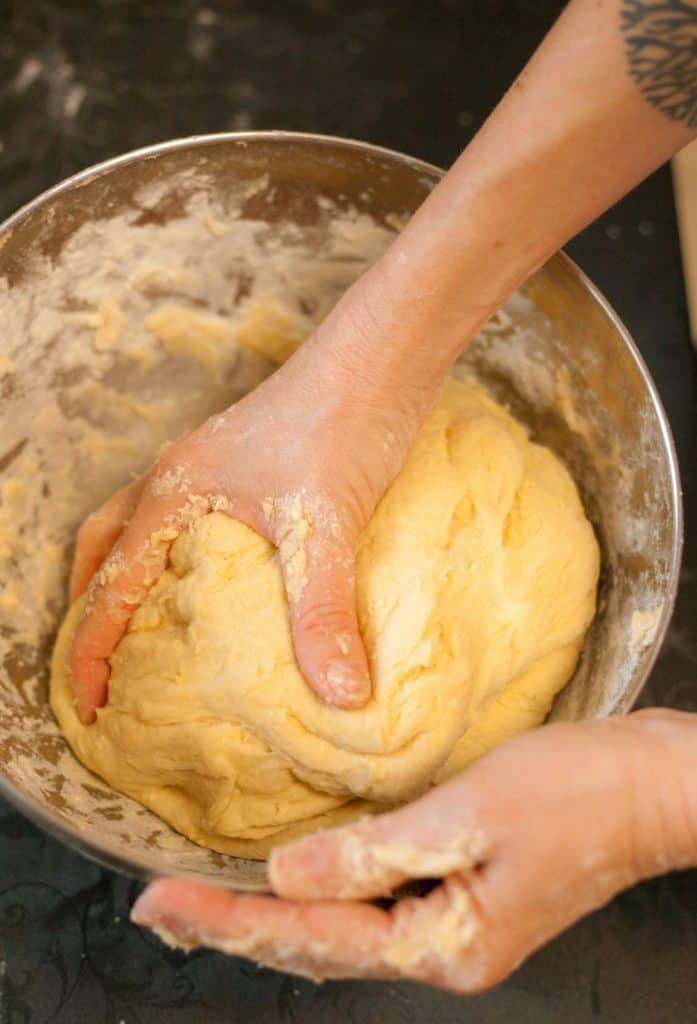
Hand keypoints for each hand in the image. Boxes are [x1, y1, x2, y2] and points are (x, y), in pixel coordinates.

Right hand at [68, 287, 438, 723]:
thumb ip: (323, 612)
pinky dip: (181, 554)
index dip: (91, 651)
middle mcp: (183, 477)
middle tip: (99, 664)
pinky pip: (191, 517)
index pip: (110, 584)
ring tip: (143, 627)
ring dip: (129, 575)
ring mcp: (216, 466)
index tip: (88, 708)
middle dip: (91, 606)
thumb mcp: (325, 525)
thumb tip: (338, 696)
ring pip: (142, 525)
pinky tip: (223, 579)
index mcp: (176, 493)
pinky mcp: (254, 464)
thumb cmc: (343, 421)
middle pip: (105, 545)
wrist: (384, 352)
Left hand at [131, 710, 696, 991]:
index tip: (161, 904)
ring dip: (269, 912)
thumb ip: (372, 851)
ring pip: (340, 927)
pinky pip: (372, 899)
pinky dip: (320, 889)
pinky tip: (291, 876)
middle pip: (317, 943)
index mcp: (444, 942)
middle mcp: (442, 947)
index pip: (312, 937)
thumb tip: (286, 876)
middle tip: (156, 908)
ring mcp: (454, 922)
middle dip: (233, 925)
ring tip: (201, 901)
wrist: (653, 784)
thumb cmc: (579, 792)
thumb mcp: (470, 814)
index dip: (230, 920)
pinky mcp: (462, 889)